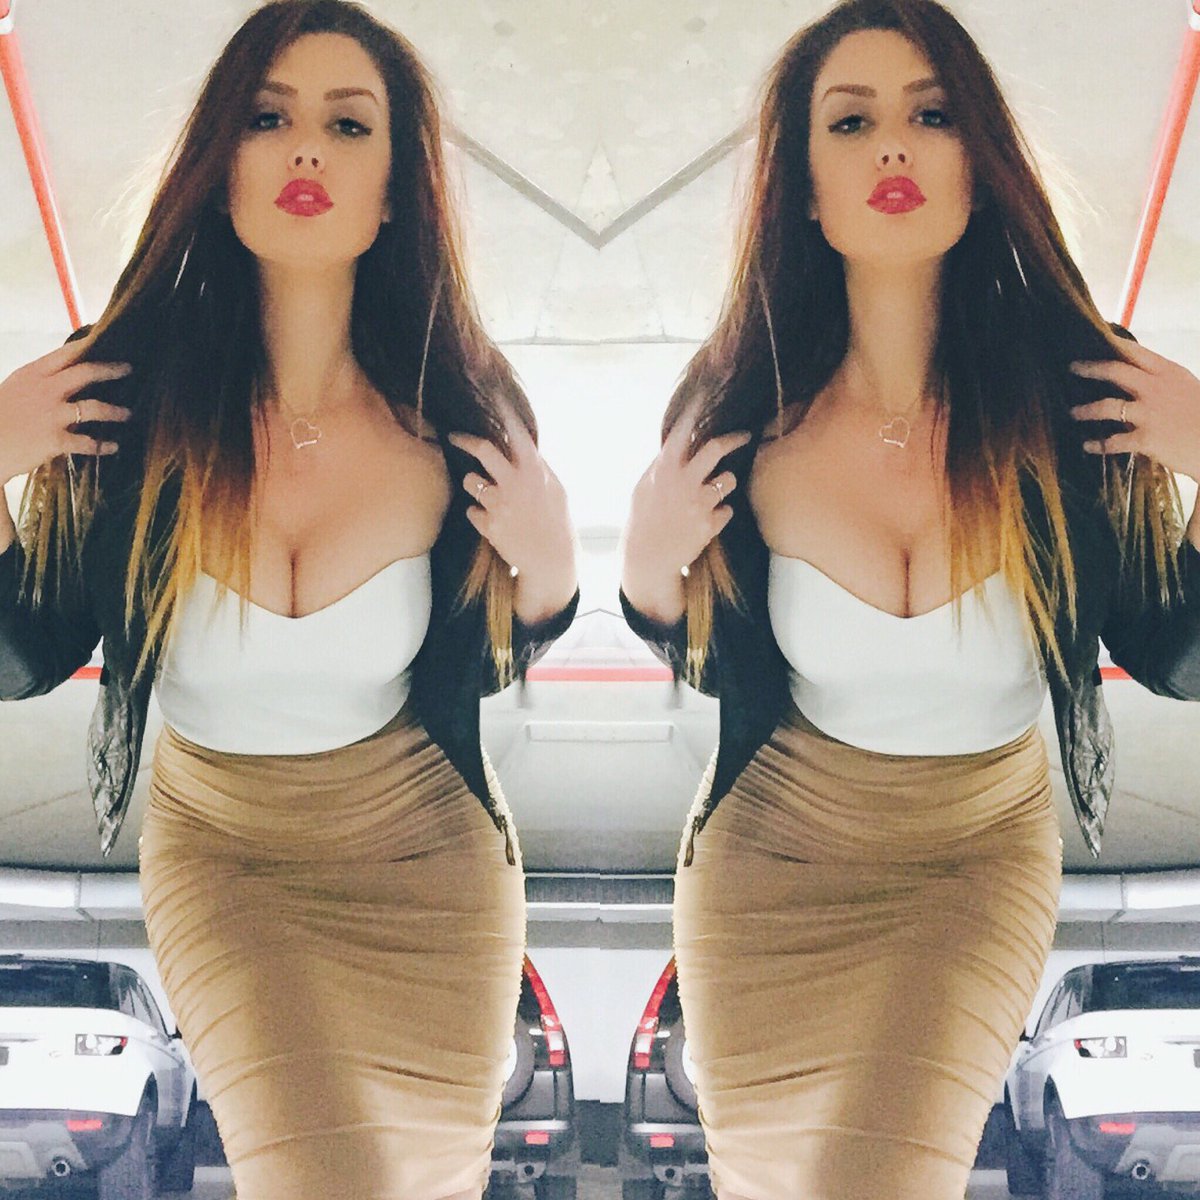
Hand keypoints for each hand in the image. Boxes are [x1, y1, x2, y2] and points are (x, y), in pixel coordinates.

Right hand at [0, 328, 133, 484]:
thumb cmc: (1, 416)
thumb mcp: (17, 388)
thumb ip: (42, 381)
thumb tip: (69, 376)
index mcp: (33, 374)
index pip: (66, 353)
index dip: (89, 346)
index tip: (107, 340)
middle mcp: (45, 390)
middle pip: (86, 373)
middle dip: (110, 369)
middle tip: (128, 369)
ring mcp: (52, 415)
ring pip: (95, 408)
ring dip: (115, 411)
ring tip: (128, 414)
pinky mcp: (55, 440)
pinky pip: (88, 442)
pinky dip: (103, 445)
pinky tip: (113, 447)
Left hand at [446, 405, 575, 621]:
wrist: (550, 560)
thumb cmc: (555, 521)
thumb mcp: (554, 489)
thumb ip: (537, 467)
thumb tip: (524, 446)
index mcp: (534, 471)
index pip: (516, 432)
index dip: (502, 412)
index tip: (489, 395)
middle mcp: (515, 483)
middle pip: (482, 449)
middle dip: (464, 439)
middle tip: (454, 436)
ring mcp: (500, 504)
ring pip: (470, 480)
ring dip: (474, 484)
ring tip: (489, 495)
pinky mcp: (488, 525)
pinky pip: (472, 510)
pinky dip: (479, 513)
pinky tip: (495, 522)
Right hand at [622, 403, 750, 583]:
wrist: (648, 558)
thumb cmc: (644, 519)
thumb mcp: (645, 487)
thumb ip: (663, 465)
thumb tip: (677, 443)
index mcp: (664, 470)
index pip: (683, 432)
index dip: (697, 411)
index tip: (708, 393)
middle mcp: (683, 482)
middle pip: (716, 448)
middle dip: (735, 438)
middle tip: (745, 435)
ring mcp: (698, 503)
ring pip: (728, 479)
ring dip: (725, 483)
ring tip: (710, 494)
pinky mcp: (710, 524)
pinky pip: (727, 509)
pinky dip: (721, 513)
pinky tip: (704, 520)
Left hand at [1068, 336, 1199, 480]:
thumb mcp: (1185, 387)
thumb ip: (1160, 381)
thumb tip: (1133, 376)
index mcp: (1168, 372)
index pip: (1135, 351)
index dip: (1112, 344)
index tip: (1093, 338)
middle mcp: (1156, 388)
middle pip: (1115, 370)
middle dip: (1090, 367)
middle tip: (1073, 367)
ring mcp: (1150, 413)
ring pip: (1107, 406)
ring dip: (1086, 410)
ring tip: (1073, 413)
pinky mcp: (1146, 439)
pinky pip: (1113, 441)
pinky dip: (1097, 444)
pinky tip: (1087, 446)